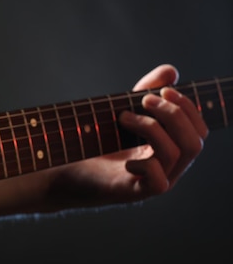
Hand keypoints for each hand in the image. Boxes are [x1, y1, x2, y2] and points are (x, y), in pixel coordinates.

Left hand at [50, 64, 208, 206]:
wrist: (65, 170)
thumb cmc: (95, 142)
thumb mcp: (124, 111)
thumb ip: (147, 91)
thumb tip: (171, 71)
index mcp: (170, 148)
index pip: (199, 130)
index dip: (188, 107)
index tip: (165, 89)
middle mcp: (167, 167)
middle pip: (195, 142)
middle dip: (174, 115)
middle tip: (144, 100)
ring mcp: (153, 181)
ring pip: (176, 154)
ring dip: (151, 128)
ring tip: (123, 118)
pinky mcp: (135, 192)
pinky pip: (159, 182)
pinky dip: (146, 164)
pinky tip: (125, 159)